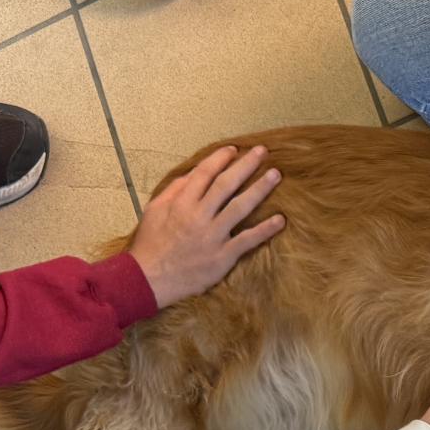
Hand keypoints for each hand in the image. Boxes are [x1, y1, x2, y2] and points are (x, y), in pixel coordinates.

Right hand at [130, 146, 284, 308]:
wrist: (149, 279)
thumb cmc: (151, 244)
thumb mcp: (154, 211)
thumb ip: (173, 190)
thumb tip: (192, 174)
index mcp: (182, 203)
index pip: (204, 174)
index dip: (220, 159)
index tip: (234, 150)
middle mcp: (199, 216)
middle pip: (226, 185)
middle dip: (246, 165)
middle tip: (263, 151)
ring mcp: (213, 236)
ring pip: (240, 207)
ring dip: (260, 189)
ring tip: (275, 175)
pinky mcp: (223, 257)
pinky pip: (247, 240)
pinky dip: (265, 230)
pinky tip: (280, 220)